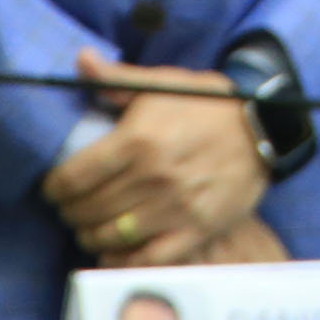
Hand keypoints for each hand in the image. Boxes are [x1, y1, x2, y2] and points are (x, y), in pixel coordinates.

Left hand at [41, 49, 268, 267]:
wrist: (265, 126)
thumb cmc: (209, 102)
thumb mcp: (163, 83)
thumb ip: (117, 79)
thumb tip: (81, 60)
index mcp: (138, 139)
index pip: (74, 177)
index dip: (54, 188)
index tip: (53, 189)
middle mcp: (152, 177)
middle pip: (88, 209)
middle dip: (69, 211)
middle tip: (69, 208)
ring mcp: (174, 207)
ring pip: (110, 235)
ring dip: (89, 234)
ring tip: (87, 227)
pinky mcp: (195, 229)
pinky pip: (145, 258)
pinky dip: (121, 259)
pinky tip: (111, 249)